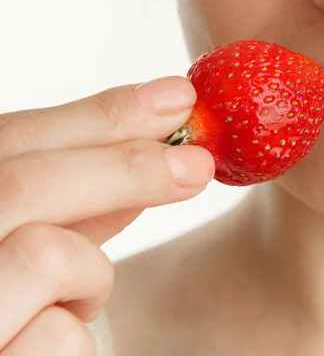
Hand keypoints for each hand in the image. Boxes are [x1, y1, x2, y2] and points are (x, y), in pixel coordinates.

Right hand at [0, 76, 213, 354]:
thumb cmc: (21, 309)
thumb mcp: (44, 243)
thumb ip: (81, 198)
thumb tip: (159, 139)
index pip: (10, 140)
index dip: (98, 116)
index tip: (175, 98)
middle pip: (22, 184)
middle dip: (125, 167)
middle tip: (199, 162)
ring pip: (46, 254)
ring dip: (90, 274)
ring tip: (81, 300)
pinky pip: (57, 336)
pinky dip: (77, 339)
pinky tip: (56, 349)